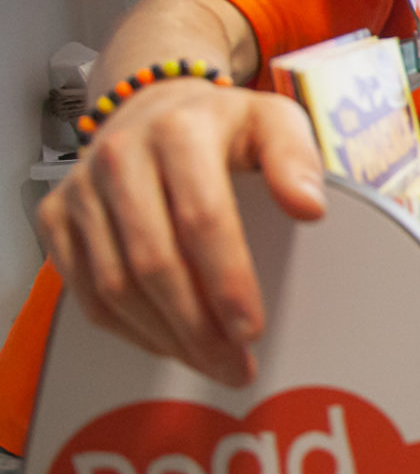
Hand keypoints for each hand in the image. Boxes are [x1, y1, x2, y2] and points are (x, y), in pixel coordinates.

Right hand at [36, 78, 326, 386]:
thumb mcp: (274, 122)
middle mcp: (119, 158)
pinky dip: (128, 328)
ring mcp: (81, 190)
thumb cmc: (223, 127)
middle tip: (235, 365)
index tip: (251, 328)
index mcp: (179, 133)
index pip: (201, 218)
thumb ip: (297, 159)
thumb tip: (309, 207)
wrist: (155, 108)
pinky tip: (168, 343)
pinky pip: (85, 290)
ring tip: (211, 362)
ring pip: (114, 285)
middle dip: (197, 327)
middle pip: (153, 261)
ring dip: (164, 336)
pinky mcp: (57, 217)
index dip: (227, 281)